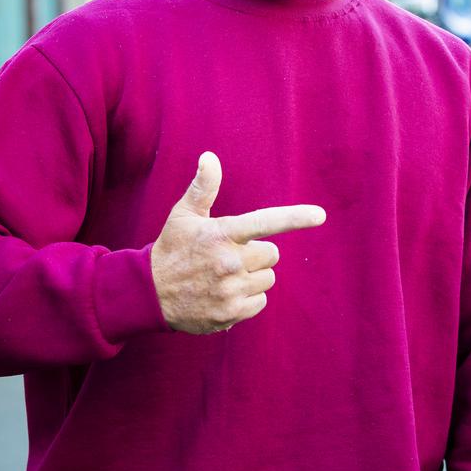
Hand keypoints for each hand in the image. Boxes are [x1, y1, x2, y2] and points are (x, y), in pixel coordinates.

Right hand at [150, 151, 325, 333]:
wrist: (149, 293)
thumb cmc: (172, 248)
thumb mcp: (183, 214)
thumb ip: (203, 186)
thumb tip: (210, 156)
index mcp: (222, 234)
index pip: (264, 222)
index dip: (295, 218)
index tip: (320, 215)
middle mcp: (229, 262)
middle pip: (272, 254)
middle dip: (257, 253)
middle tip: (232, 254)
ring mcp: (230, 290)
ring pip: (267, 279)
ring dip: (253, 276)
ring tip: (225, 275)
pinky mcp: (230, 314)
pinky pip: (260, 302)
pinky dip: (248, 298)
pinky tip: (225, 293)